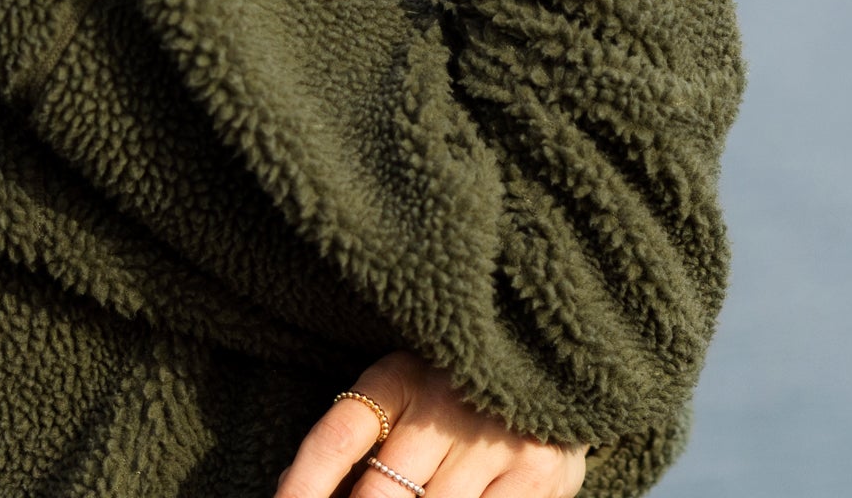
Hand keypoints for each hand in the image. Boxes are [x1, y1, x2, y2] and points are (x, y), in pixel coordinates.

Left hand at [274, 351, 587, 497]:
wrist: (556, 367)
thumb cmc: (455, 396)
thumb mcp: (403, 395)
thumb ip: (360, 440)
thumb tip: (295, 490)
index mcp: (399, 376)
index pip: (338, 436)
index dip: (304, 483)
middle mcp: (444, 404)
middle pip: (379, 493)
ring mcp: (493, 440)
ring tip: (418, 497)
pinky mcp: (536, 474)